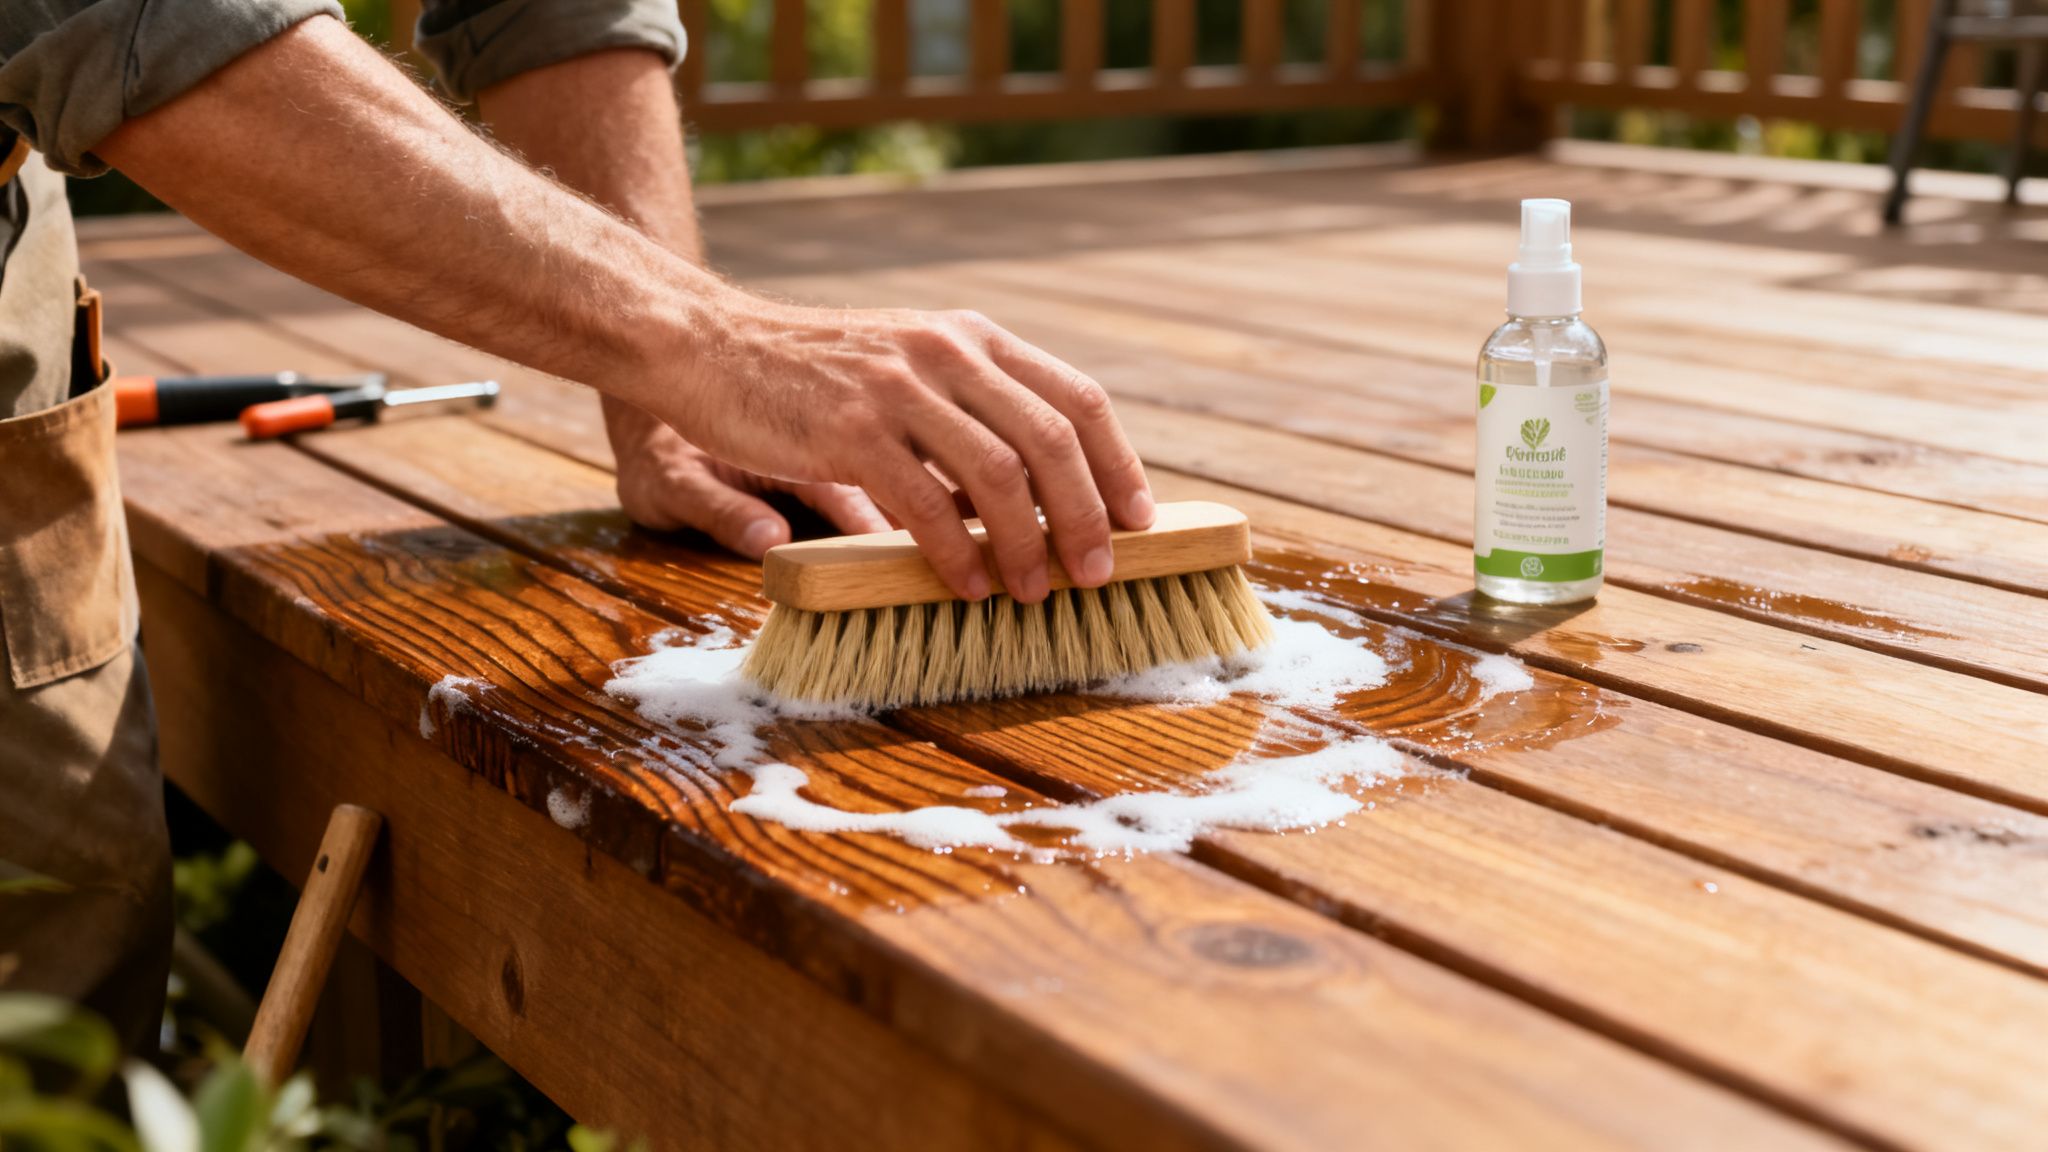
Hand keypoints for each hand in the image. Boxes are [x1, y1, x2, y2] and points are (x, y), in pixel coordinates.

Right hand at [660, 295, 1156, 602]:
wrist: (707, 344)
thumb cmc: (810, 374)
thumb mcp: (905, 367)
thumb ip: (967, 408)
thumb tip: (1036, 486)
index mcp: (971, 337)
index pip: (1078, 398)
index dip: (1118, 465)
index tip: (1139, 521)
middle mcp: (946, 351)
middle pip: (1053, 438)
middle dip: (1087, 515)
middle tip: (1100, 572)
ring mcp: (899, 387)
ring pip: (999, 473)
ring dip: (1029, 543)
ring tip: (1037, 592)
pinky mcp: (849, 427)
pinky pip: (925, 502)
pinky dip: (956, 553)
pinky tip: (966, 587)